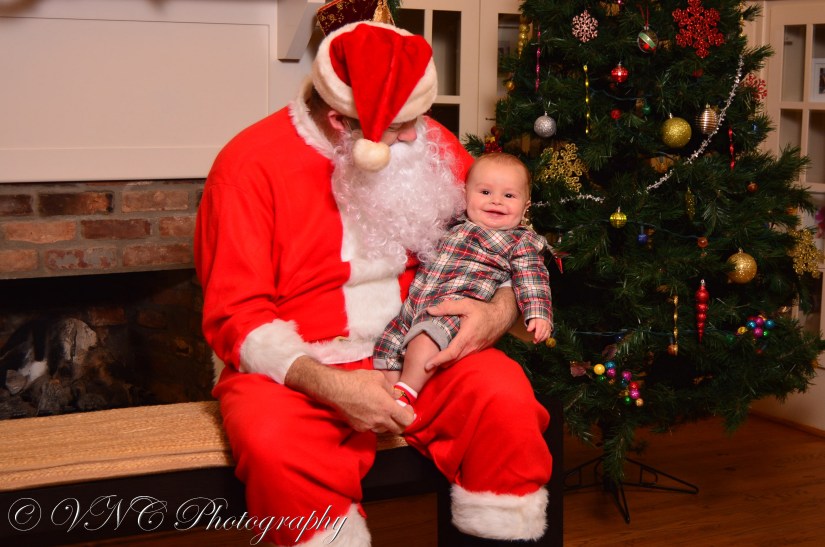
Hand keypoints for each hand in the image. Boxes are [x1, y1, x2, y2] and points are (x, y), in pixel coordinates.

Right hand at [285, 357, 413, 433]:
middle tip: (398, 412)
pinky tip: (370, 412)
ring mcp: (369, 426)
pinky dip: (375, 423)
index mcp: (387, 407)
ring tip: (382, 411)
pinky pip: (372, 428)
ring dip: (387, 422)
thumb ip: (391, 389)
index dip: (409, 415)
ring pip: (384, 429)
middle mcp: (380, 420)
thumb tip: (397, 396)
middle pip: (398, 429)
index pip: (407, 420)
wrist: (336, 389)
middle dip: (401, 422)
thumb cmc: (358, 381)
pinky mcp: (359, 428)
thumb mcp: (379, 378)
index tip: (406, 408)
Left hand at [424, 289, 516, 370]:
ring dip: (446, 363)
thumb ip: (447, 307)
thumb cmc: (483, 310)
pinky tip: (447, 355)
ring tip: (434, 362)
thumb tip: (430, 310)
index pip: (451, 353)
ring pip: (458, 360)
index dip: (438, 360)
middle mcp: (471, 347)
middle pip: (452, 361)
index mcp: (466, 337)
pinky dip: (453, 359)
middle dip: (439, 364)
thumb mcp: (465, 304)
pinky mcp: (477, 350)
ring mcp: (475, 350)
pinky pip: (463, 357)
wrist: (501, 317)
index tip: (427, 365)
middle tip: (425, 365)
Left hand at [527, 318, 550, 343]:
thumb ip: (530, 326)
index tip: (535, 338)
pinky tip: (542, 340)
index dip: (537, 335)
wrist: (542, 316)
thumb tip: (528, 330)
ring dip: (542, 339)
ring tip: (537, 342)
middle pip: (542, 333)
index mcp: (540, 323)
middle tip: (534, 342)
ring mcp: (548, 328)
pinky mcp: (549, 330)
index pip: (539, 330)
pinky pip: (548, 335)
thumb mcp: (532, 321)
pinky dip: (545, 338)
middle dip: (539, 338)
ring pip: (546, 335)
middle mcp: (545, 325)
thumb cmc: (536, 320)